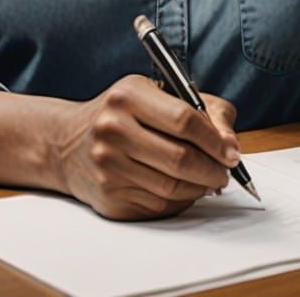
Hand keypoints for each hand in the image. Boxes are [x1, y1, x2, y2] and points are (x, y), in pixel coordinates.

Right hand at [54, 75, 238, 219]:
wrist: (68, 143)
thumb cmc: (125, 113)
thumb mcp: (158, 92)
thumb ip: (204, 110)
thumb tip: (231, 145)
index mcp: (128, 95)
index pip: (184, 119)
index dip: (215, 140)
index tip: (231, 152)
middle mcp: (113, 129)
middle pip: (180, 158)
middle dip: (213, 169)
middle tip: (225, 172)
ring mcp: (108, 166)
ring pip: (173, 187)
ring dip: (200, 188)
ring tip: (208, 181)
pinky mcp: (109, 197)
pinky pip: (159, 206)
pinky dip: (180, 201)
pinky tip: (182, 189)